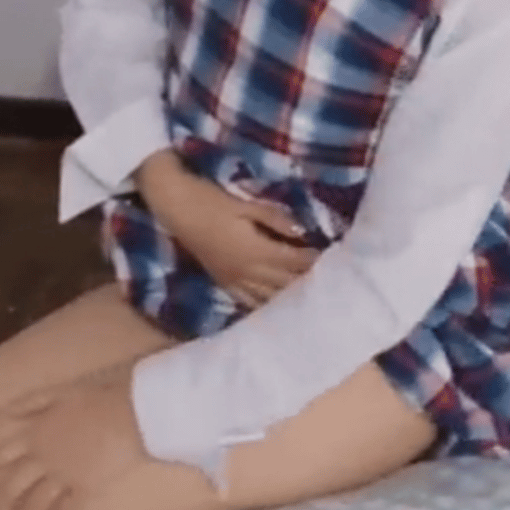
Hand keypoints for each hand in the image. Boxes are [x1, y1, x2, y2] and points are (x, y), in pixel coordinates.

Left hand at [0, 361, 144, 509]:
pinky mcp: (85, 486)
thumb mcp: (60, 390)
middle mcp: (44, 457)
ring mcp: (64, 475)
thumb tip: (7, 412)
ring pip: (31, 505)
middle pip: (9, 488)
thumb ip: (32, 403)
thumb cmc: (100, 395)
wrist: (134, 410)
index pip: (0, 453)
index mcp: (36, 431)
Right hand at [136, 149, 318, 308]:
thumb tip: (302, 231)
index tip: (334, 260)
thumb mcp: (244, 204)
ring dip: (289, 297)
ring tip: (311, 297)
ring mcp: (232, 279)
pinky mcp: (223, 281)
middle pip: (284, 283)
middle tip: (330, 283)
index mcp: (254, 251)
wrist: (175, 207)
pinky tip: (278, 308)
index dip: (313, 262)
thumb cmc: (210, 200)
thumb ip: (274, 219)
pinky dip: (266, 304)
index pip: (292, 261)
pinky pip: (248, 300)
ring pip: (268, 296)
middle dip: (307, 283)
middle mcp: (245, 271)